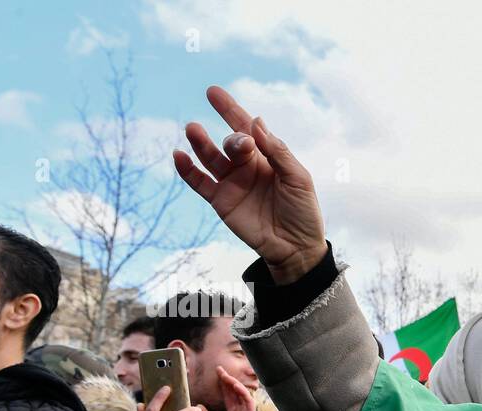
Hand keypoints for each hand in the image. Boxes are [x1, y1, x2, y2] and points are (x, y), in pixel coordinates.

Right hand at [173, 86, 326, 283]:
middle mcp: (247, 166)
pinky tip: (179, 156)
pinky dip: (187, 170)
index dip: (230, 110)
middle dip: (235, 140)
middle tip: (243, 145)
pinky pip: (199, 182)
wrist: (296, 247)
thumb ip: (277, 152)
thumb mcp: (298, 179)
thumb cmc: (303, 212)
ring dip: (201, 143)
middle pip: (232, 142)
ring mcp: (232, 182)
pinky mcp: (220, 201)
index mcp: (267, 157)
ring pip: (211, 157)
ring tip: (193, 129)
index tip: (213, 92)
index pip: (247, 128)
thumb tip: (256, 122)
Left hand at [201, 367, 260, 410]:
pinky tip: (235, 386)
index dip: (222, 384)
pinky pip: (247, 399)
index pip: (227, 394)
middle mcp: (239, 409)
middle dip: (227, 379)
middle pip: (233, 390)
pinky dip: (242, 392)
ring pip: (240, 392)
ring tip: (226, 376)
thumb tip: (198, 406)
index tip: (216, 374)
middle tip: (219, 369)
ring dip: (234, 383)